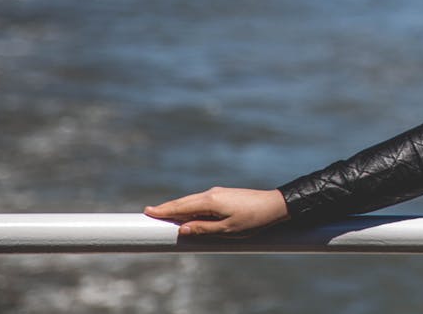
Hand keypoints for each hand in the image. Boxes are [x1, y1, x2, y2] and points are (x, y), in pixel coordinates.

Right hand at [144, 187, 288, 236]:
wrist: (275, 204)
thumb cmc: (253, 220)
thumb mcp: (227, 230)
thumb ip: (203, 229)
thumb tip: (182, 229)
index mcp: (210, 201)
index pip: (181, 207)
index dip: (164, 210)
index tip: (147, 212)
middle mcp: (212, 193)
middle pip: (184, 201)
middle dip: (167, 207)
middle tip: (150, 212)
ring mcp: (218, 192)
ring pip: (193, 200)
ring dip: (179, 206)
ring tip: (164, 212)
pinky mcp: (224, 194)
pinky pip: (201, 200)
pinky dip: (190, 205)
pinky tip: (188, 211)